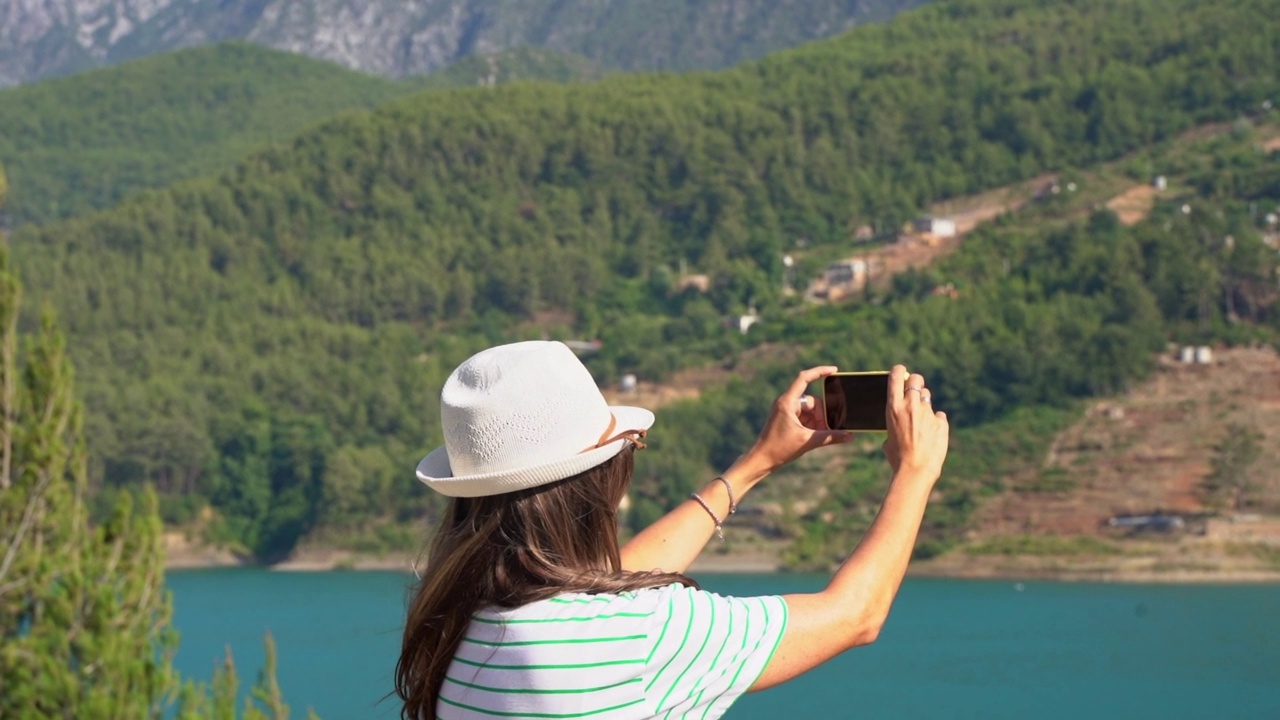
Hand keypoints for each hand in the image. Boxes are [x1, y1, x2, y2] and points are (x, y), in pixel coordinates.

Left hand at [745, 366, 853, 474]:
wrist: (761, 460)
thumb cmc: (779, 449)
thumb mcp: (808, 441)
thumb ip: (831, 437)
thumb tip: (850, 436)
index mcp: (787, 402)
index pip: (804, 378)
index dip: (820, 371)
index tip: (834, 370)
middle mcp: (786, 403)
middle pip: (813, 401)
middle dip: (822, 416)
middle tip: (824, 431)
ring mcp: (787, 411)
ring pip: (811, 411)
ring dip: (817, 422)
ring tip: (817, 437)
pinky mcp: (788, 419)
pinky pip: (806, 417)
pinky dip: (812, 426)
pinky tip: (813, 437)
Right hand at [883, 365, 948, 482]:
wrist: (916, 470)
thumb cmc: (897, 457)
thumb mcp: (888, 437)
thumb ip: (894, 424)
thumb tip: (899, 423)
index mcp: (893, 407)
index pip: (896, 376)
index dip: (899, 371)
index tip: (900, 372)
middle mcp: (910, 405)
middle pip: (916, 379)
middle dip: (915, 382)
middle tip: (914, 390)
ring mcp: (927, 412)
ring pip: (927, 397)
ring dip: (923, 403)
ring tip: (921, 420)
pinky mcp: (941, 422)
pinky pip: (938, 416)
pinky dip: (935, 422)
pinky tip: (931, 435)